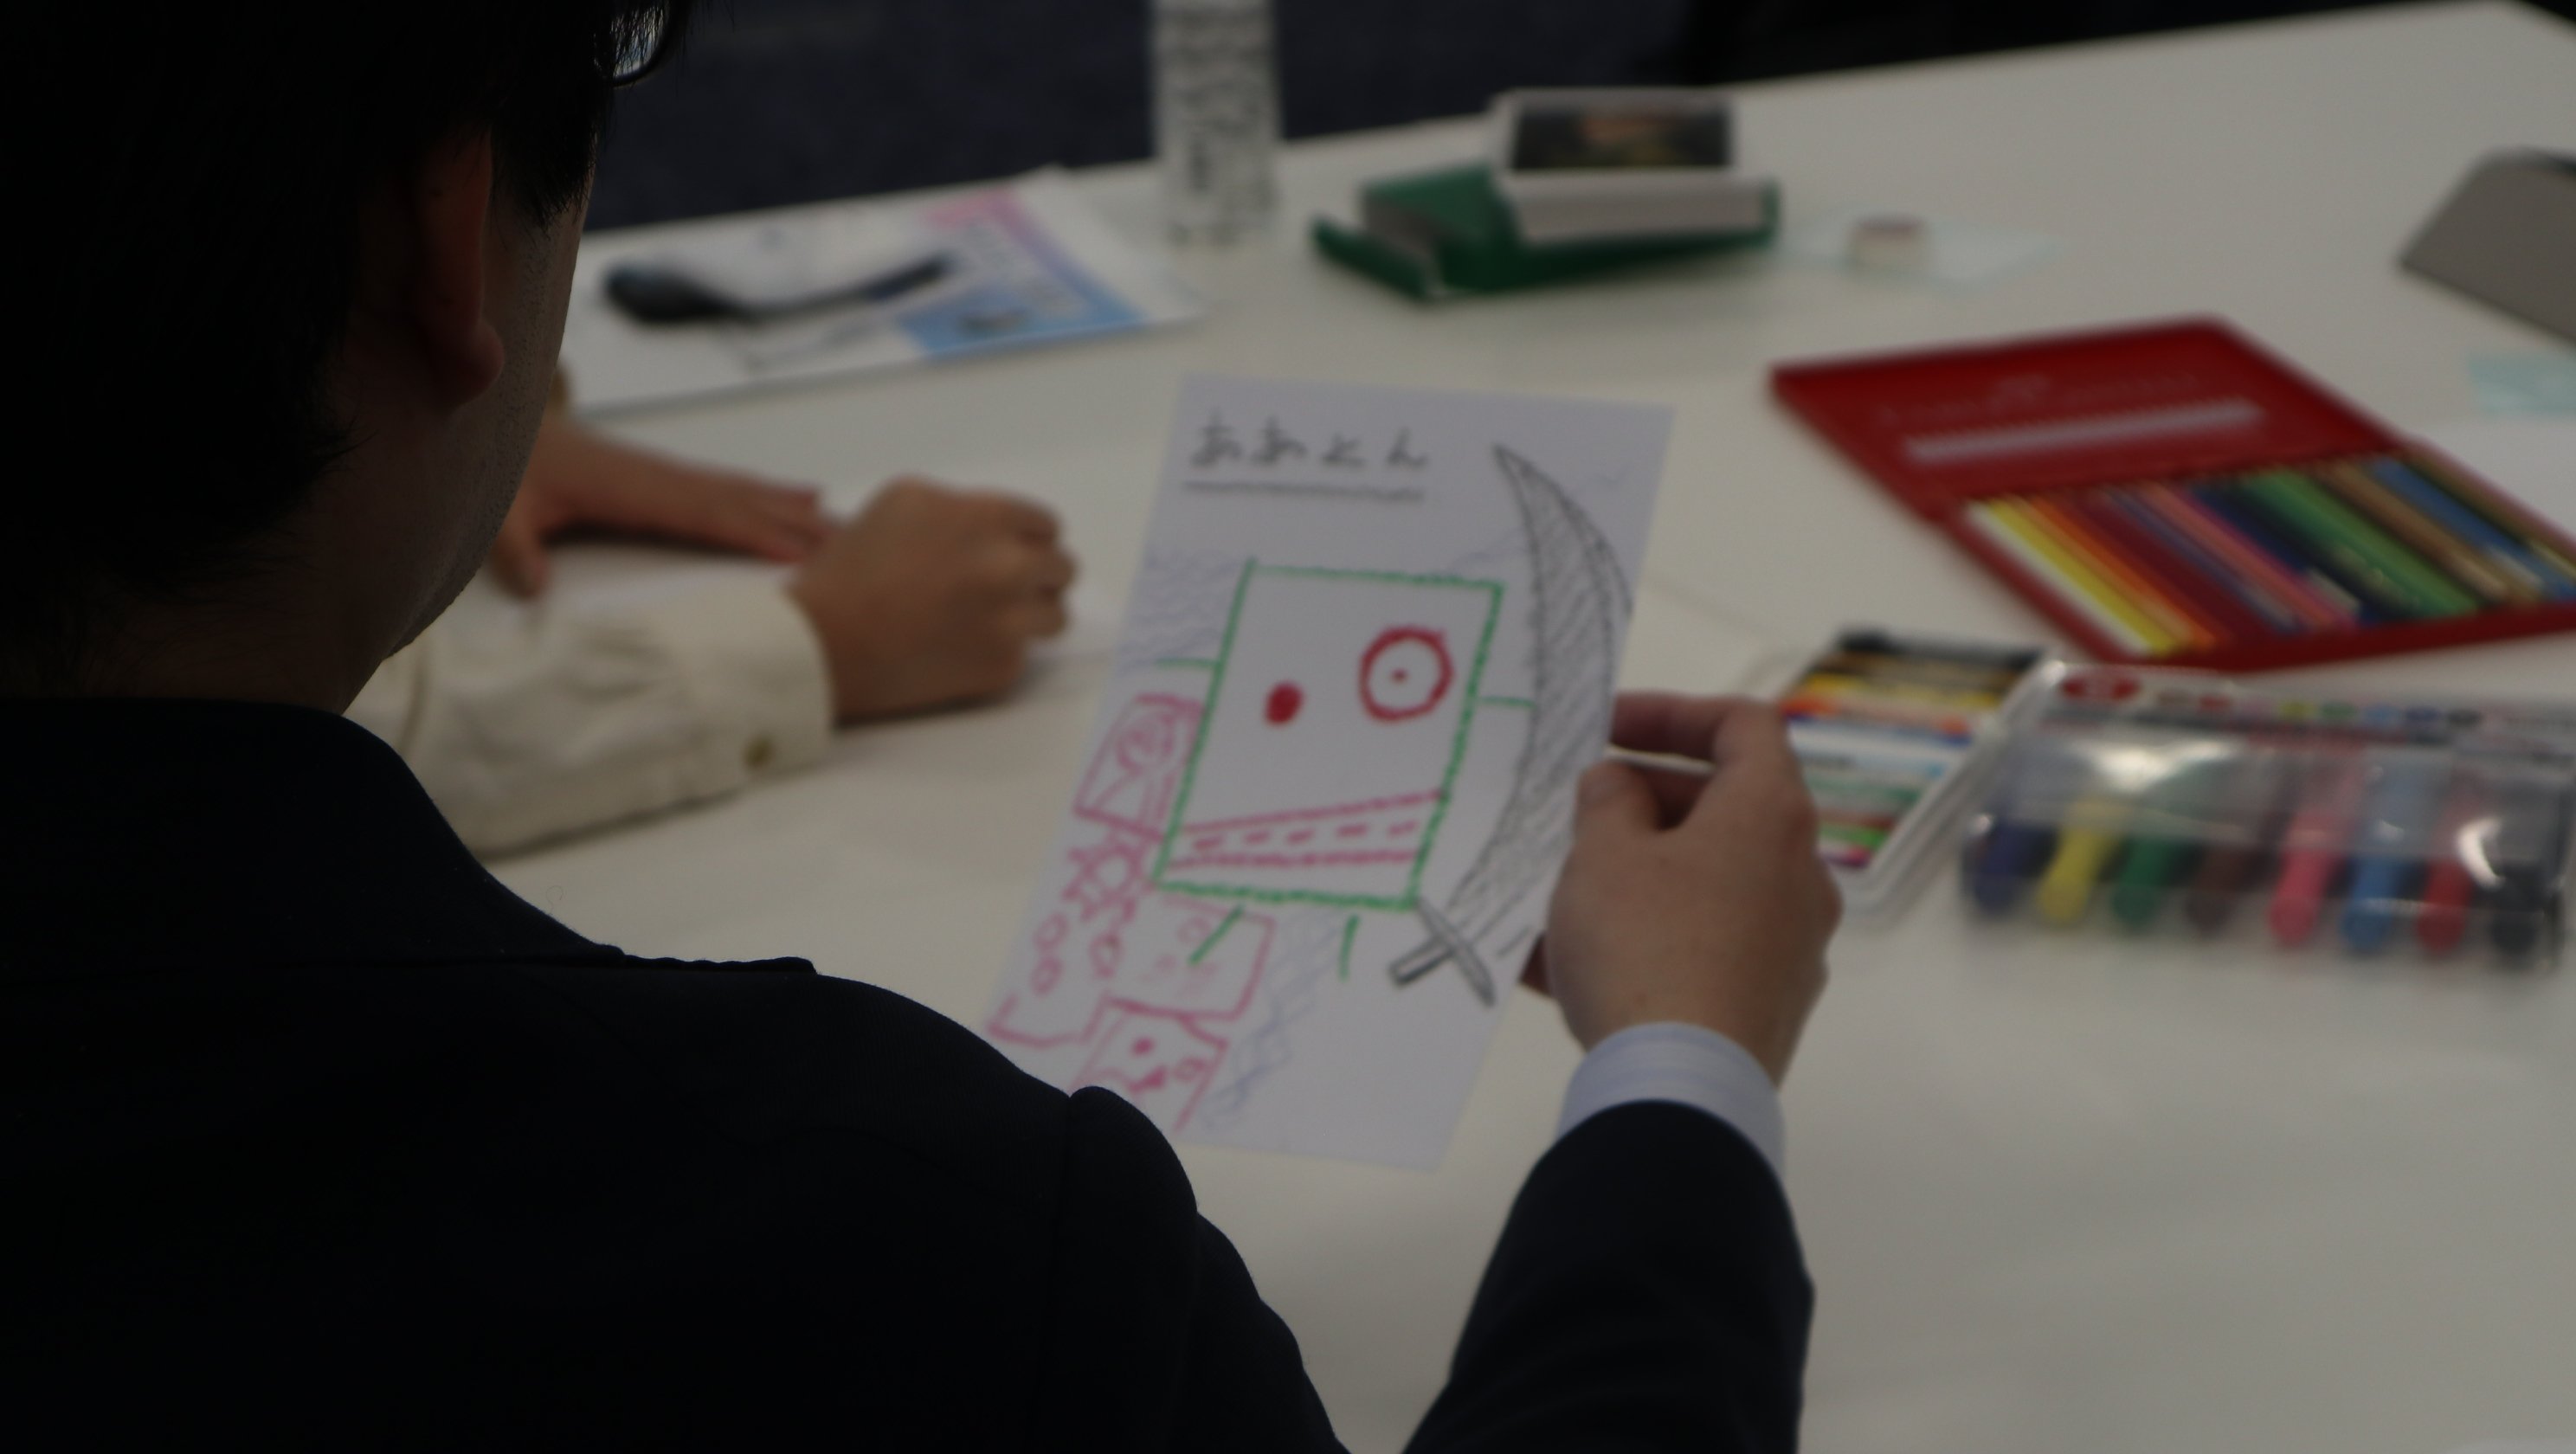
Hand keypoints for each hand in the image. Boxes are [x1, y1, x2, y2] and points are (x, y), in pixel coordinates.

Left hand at [491, 413, 832, 594]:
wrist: (498, 420)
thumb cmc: (504, 469)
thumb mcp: (499, 511)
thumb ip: (515, 551)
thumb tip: (536, 591)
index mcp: (630, 489)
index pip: (704, 514)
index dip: (755, 533)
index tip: (805, 554)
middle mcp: (660, 476)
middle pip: (742, 502)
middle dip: (797, 525)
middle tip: (855, 546)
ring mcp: (667, 472)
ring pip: (745, 491)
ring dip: (796, 509)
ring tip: (847, 525)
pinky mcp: (665, 474)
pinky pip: (730, 485)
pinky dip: (773, 493)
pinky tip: (802, 496)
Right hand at [786, 478, 1075, 720]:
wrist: (824, 643)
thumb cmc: (850, 569)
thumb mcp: (902, 502)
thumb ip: (960, 508)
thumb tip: (988, 527)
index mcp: (987, 519)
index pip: (1046, 526)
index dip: (1026, 538)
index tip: (1011, 550)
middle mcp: (1009, 567)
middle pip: (1061, 569)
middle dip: (1036, 575)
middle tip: (1003, 587)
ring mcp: (1010, 620)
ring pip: (1055, 616)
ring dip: (1030, 615)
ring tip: (989, 620)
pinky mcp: (1002, 667)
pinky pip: (1022, 654)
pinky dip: (998, 651)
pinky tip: (959, 647)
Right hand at [1528, 694, 1838, 1081]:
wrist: (1681, 1092)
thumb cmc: (1644, 951)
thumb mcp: (1602, 856)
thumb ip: (1606, 801)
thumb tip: (1619, 787)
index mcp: (1770, 816)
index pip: (1743, 724)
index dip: (1672, 712)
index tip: (1607, 728)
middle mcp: (1798, 874)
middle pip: (1722, 808)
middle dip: (1638, 803)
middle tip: (1572, 815)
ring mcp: (1790, 945)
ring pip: (1702, 886)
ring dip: (1631, 878)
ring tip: (1552, 897)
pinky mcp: (1768, 1005)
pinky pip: (1699, 950)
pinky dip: (1642, 940)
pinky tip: (1562, 968)